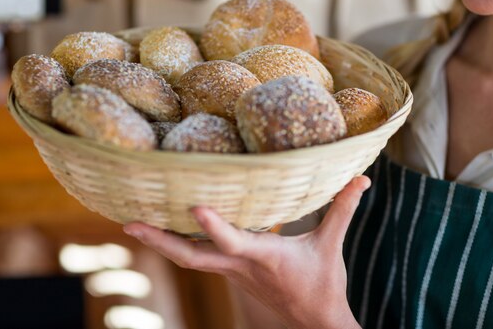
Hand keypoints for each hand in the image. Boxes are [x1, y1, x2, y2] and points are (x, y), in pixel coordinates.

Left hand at [123, 176, 370, 328]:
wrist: (314, 321)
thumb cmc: (322, 283)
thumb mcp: (331, 245)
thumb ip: (343, 209)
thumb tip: (363, 178)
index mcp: (263, 257)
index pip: (234, 242)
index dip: (214, 226)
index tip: (194, 206)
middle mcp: (240, 266)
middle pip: (190, 257)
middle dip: (159, 241)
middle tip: (129, 223)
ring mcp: (231, 272)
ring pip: (188, 258)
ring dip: (161, 242)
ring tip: (132, 223)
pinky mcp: (231, 272)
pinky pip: (197, 257)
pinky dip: (177, 244)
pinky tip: (164, 231)